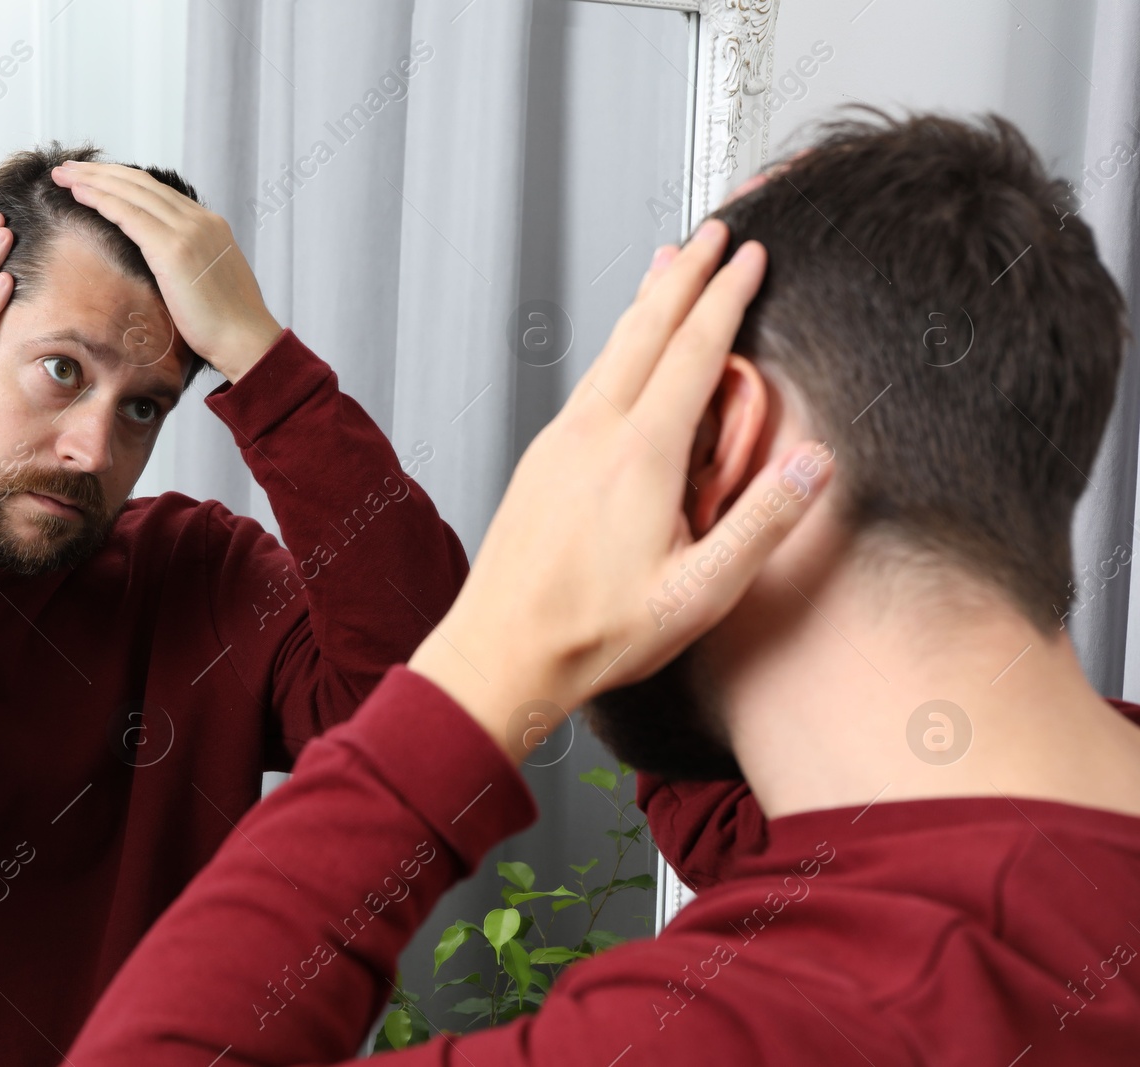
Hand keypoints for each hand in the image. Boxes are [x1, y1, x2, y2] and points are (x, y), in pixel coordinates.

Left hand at [51, 161, 282, 382]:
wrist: (246, 341)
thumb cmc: (227, 325)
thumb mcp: (209, 282)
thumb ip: (189, 265)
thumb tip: (167, 273)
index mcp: (210, 225)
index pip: (157, 192)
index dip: (122, 181)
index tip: (95, 180)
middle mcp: (200, 219)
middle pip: (141, 183)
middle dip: (101, 172)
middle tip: (68, 167)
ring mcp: (188, 231)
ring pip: (131, 191)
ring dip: (93, 180)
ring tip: (63, 174)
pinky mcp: (173, 248)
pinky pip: (128, 214)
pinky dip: (100, 198)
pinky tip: (78, 193)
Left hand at [406, 220, 833, 762]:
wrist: (500, 651)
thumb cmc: (592, 632)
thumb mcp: (700, 593)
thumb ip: (763, 523)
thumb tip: (816, 463)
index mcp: (639, 455)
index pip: (693, 351)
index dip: (726, 297)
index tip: (749, 255)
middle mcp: (592, 433)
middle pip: (645, 330)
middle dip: (684, 274)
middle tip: (711, 232)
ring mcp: (559, 441)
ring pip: (611, 350)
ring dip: (645, 303)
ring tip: (667, 267)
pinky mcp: (540, 459)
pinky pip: (588, 380)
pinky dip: (617, 346)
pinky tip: (621, 353)